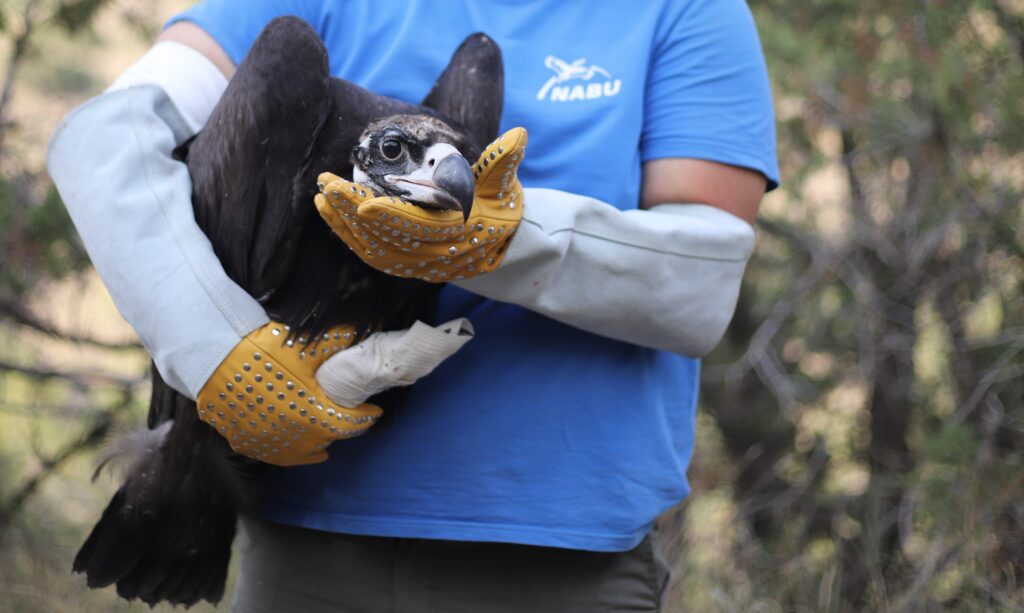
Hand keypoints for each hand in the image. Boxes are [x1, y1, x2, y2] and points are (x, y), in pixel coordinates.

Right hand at [197, 321, 381, 465]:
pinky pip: (275, 455)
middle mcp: (294, 435)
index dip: (366, 417)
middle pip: (329, 438)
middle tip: (352, 418)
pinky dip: (290, 452)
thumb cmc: (264, 349)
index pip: (351, 423)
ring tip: (328, 438)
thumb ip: (340, 340)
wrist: (212, 358)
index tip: (374, 411)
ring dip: (319, 444)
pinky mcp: (246, 442)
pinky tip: (297, 449)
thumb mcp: (305, 343)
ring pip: (303, 452)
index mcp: (315, 414)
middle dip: (344, 428)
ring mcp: (268, 442)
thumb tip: (371, 329)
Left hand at [314, 127, 526, 280]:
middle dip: (354, 211)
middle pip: (387, 236)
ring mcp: (415, 263)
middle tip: (329, 185)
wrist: (498, 246)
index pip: (419, 228)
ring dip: (344, 221)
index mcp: (457, 233)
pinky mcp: (401, 264)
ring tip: (324, 192)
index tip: (364, 201)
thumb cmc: (497, 207)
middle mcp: (434, 254)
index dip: (391, 217)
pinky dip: (345, 232)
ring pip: (372, 246)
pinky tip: (327, 209)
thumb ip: (504, 161)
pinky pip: (368, 251)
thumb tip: (517, 136)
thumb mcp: (504, 184)